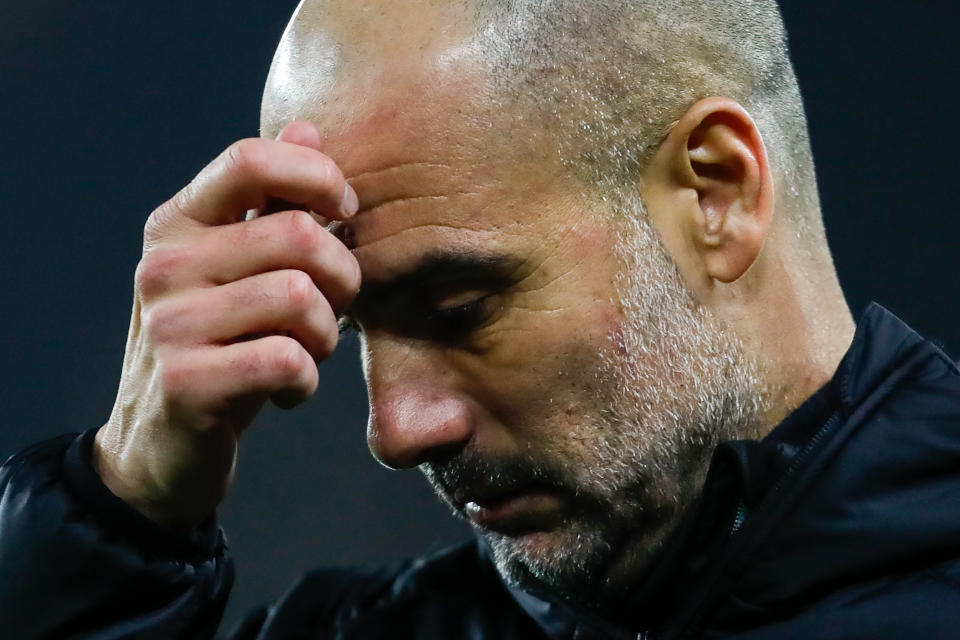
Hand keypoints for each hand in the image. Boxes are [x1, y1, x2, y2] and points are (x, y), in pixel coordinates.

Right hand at [93, 122, 360, 527]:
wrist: (162, 443)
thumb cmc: (222, 344)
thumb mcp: (243, 269)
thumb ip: (273, 203)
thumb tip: (308, 128)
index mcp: (178, 223)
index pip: (250, 159)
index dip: (316, 177)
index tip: (344, 215)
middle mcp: (164, 264)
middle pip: (298, 235)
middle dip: (342, 278)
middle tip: (332, 310)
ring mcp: (169, 323)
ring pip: (300, 298)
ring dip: (326, 334)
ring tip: (307, 352)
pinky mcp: (185, 382)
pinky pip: (288, 359)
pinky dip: (307, 380)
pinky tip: (290, 389)